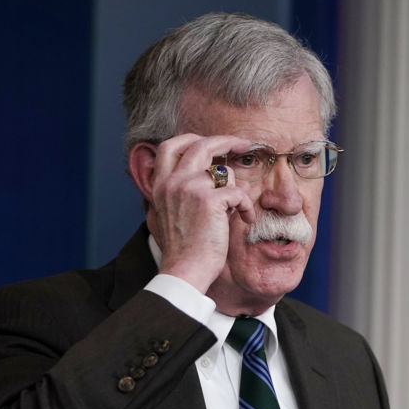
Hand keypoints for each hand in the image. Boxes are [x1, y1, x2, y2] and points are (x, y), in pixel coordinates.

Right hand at [131, 133, 257, 292]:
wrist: (185, 270)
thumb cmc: (185, 247)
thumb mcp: (175, 211)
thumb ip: (184, 190)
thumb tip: (212, 173)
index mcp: (161, 183)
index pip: (171, 145)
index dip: (194, 139)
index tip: (212, 143)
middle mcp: (172, 181)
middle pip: (200, 145)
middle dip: (225, 140)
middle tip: (243, 144)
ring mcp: (190, 188)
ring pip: (224, 170)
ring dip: (237, 189)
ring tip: (236, 210)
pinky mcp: (209, 200)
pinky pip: (239, 192)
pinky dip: (247, 206)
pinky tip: (245, 219)